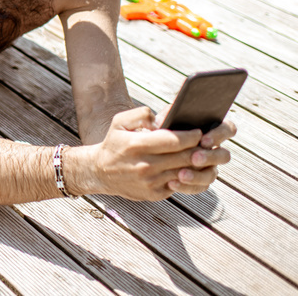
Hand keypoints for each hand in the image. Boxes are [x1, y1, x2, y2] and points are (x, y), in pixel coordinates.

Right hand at [69, 106, 230, 200]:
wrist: (100, 172)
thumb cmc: (114, 143)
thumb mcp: (119, 122)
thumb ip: (141, 114)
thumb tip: (164, 118)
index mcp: (137, 144)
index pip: (175, 140)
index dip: (192, 135)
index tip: (199, 131)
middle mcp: (145, 165)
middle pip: (185, 157)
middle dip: (200, 149)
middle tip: (207, 142)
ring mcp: (151, 182)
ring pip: (186, 172)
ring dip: (197, 164)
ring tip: (201, 154)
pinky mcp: (155, 194)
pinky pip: (180, 185)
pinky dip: (188, 176)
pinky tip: (189, 167)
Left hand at [154, 106, 236, 194]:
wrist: (152, 151)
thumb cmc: (161, 129)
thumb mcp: (165, 118)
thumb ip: (169, 114)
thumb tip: (165, 118)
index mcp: (211, 130)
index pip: (227, 129)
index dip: (219, 134)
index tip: (203, 140)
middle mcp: (213, 149)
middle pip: (223, 155)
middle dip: (210, 157)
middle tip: (195, 158)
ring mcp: (208, 167)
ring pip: (212, 174)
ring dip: (198, 175)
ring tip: (181, 175)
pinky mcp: (199, 181)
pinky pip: (199, 187)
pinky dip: (186, 186)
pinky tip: (172, 183)